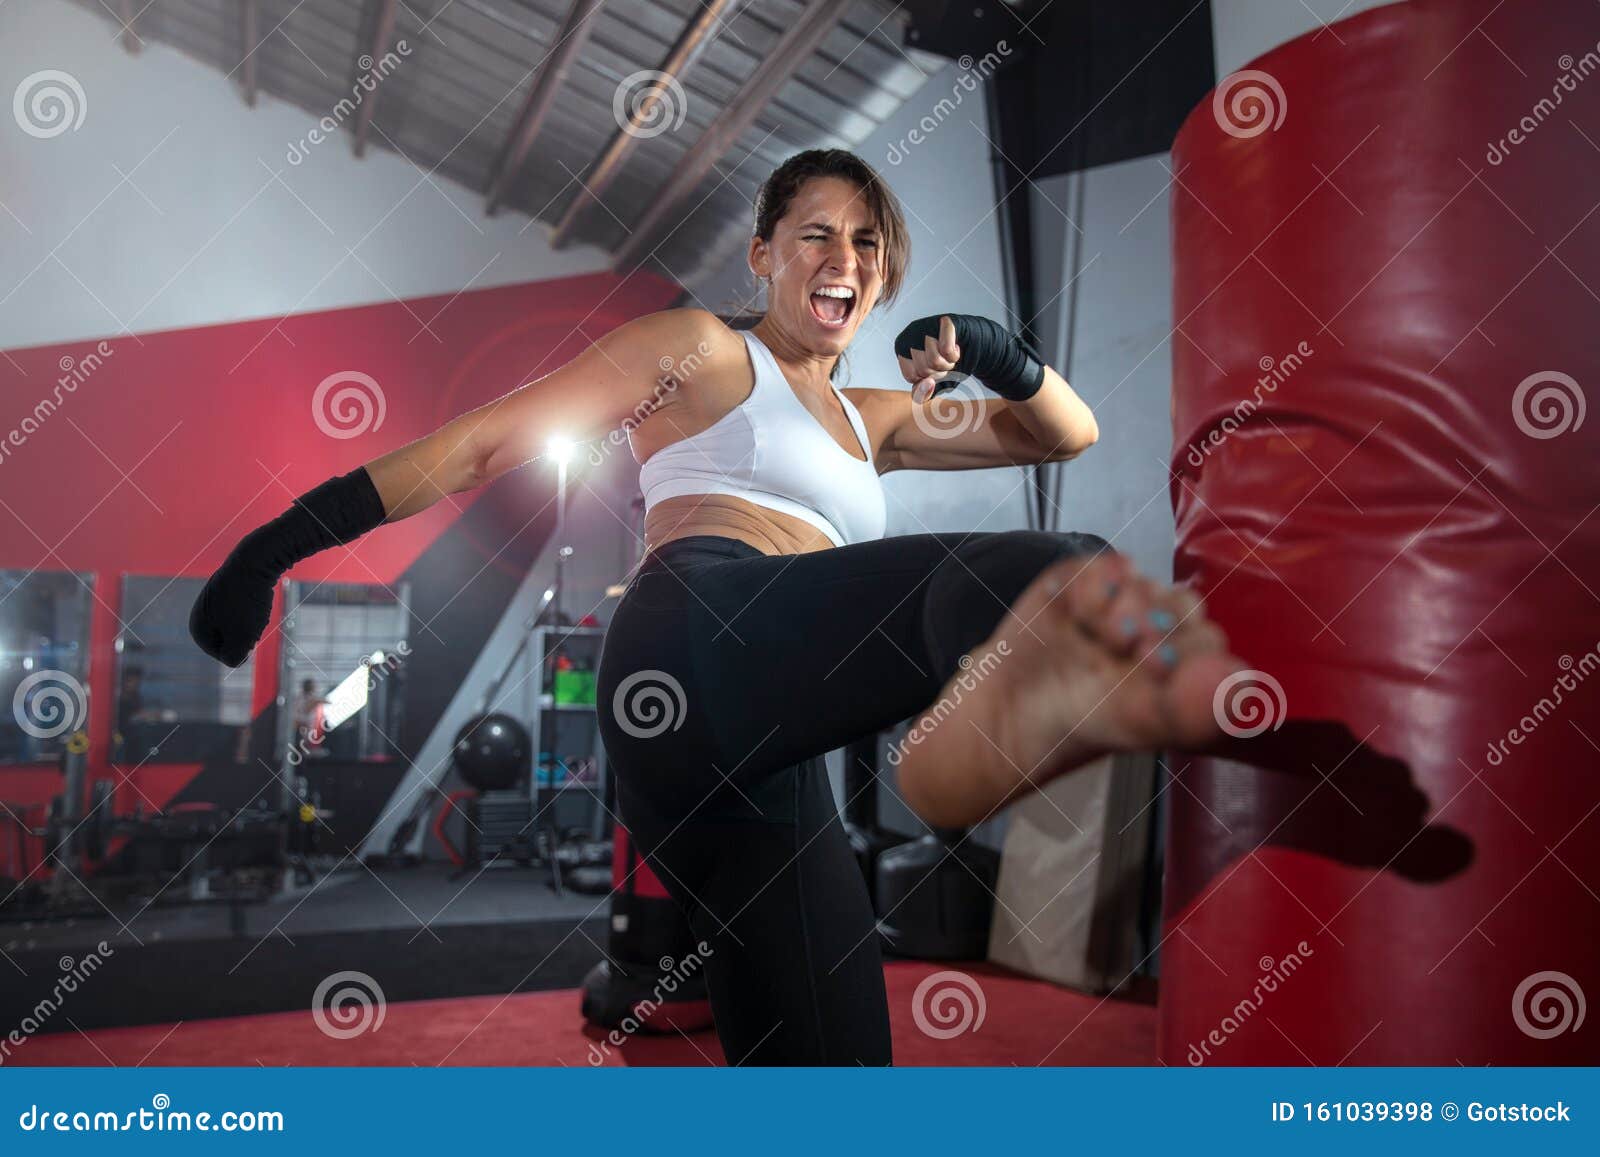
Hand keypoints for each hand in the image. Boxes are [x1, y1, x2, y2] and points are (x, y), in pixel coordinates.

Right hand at [189, 536, 279, 667]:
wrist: (256, 559)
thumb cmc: (247, 601)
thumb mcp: (242, 637)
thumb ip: (234, 657)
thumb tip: (233, 659)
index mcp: (197, 629)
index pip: (226, 656)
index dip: (244, 644)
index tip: (246, 624)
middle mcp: (201, 615)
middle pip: (236, 640)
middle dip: (250, 632)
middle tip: (253, 612)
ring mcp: (214, 601)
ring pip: (245, 624)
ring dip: (256, 619)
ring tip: (256, 603)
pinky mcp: (230, 591)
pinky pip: (250, 609)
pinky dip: (258, 605)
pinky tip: (258, 594)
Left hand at [896, 314, 962, 402]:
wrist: (969, 339)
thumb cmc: (945, 358)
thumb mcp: (930, 380)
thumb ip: (922, 393)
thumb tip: (928, 384)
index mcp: (901, 349)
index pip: (911, 376)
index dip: (927, 377)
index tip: (933, 368)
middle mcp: (909, 335)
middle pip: (923, 369)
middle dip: (939, 371)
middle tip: (944, 360)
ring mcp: (925, 326)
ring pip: (934, 360)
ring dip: (948, 364)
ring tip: (949, 354)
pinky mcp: (943, 321)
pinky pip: (947, 350)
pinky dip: (955, 355)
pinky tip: (955, 346)